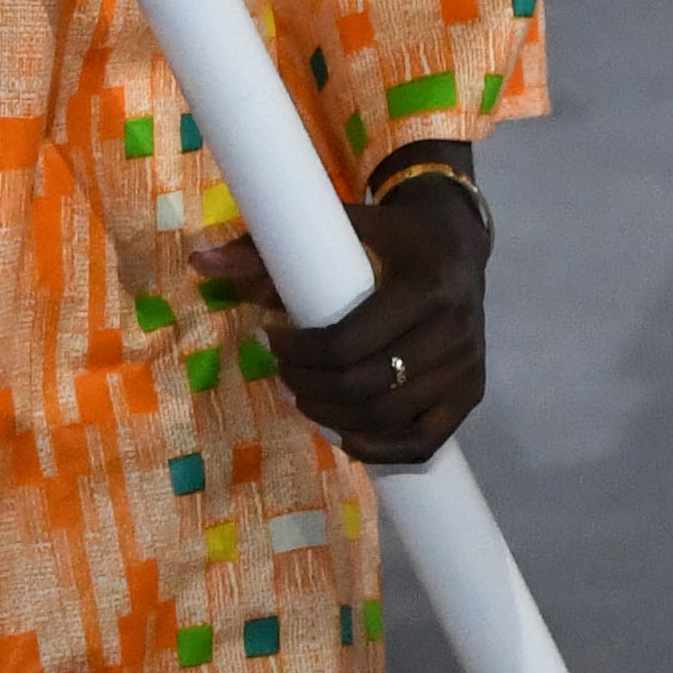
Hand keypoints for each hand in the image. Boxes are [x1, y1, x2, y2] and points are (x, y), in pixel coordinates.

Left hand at [206, 175, 488, 469]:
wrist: (457, 240)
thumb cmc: (388, 233)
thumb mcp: (338, 224)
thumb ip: (269, 245)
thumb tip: (200, 260)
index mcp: (423, 285)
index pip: (349, 343)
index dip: (299, 354)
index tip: (270, 341)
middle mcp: (454, 331)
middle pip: (368, 387)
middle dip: (313, 388)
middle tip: (283, 376)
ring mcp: (468, 367)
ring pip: (392, 419)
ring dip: (337, 417)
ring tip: (305, 398)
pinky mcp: (472, 392)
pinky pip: (425, 441)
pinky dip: (380, 448)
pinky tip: (344, 433)